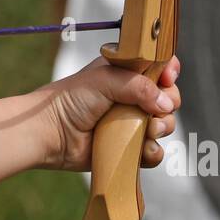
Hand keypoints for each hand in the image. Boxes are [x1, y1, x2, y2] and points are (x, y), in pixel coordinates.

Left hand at [38, 51, 181, 171]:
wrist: (51, 134)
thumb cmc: (71, 100)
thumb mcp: (106, 80)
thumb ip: (139, 86)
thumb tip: (166, 105)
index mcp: (126, 73)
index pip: (160, 67)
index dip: (169, 72)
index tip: (167, 79)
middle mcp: (132, 97)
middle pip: (168, 97)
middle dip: (169, 104)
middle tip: (155, 111)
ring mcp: (131, 123)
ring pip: (165, 125)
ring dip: (162, 128)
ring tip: (148, 131)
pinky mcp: (128, 148)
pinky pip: (153, 151)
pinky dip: (153, 152)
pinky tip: (142, 149)